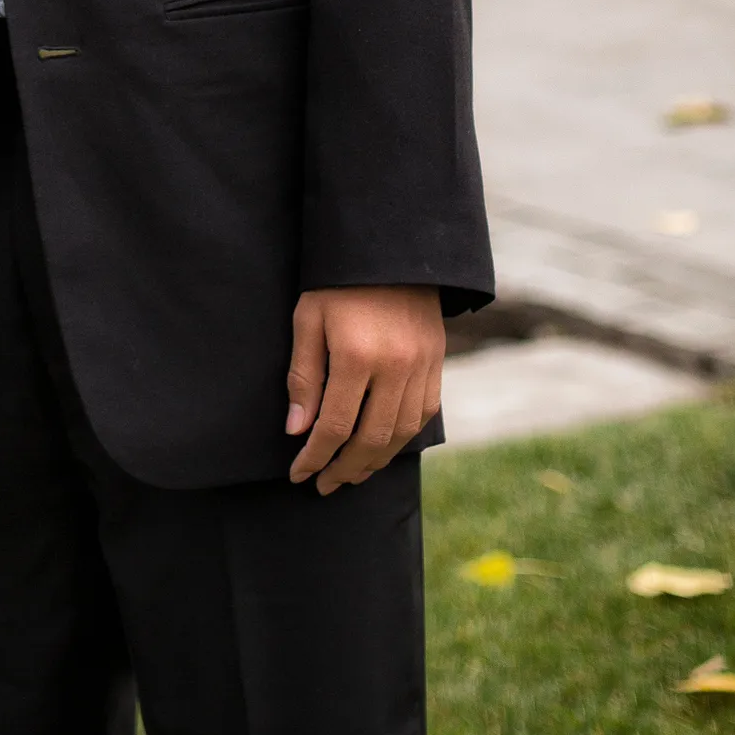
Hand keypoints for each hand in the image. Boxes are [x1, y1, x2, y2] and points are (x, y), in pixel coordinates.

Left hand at [285, 285, 443, 493]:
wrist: (390, 249)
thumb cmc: (338, 282)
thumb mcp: (308, 318)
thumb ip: (303, 376)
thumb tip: (297, 430)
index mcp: (356, 354)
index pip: (333, 425)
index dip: (314, 456)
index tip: (297, 473)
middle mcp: (395, 367)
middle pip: (370, 439)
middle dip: (343, 469)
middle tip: (323, 485)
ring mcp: (422, 367)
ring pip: (400, 434)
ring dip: (374, 461)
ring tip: (349, 474)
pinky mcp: (437, 363)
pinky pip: (424, 416)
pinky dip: (401, 439)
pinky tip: (382, 448)